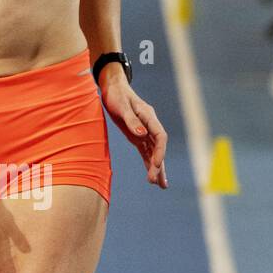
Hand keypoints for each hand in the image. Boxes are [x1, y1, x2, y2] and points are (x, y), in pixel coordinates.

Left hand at [99, 73, 167, 187]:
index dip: (160, 151)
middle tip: (156, 182)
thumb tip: (142, 135)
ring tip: (160, 185)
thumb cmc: (117, 95)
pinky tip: (152, 176)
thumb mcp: (121, 106)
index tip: (156, 164)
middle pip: (158, 147)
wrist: (112, 87)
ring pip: (153, 152)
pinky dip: (149, 163)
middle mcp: (150, 125)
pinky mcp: (137, 135)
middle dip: (158, 165)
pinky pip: (145, 152)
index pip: (160, 136)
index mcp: (149, 116)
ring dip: (156, 168)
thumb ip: (132, 121)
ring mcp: (144, 131)